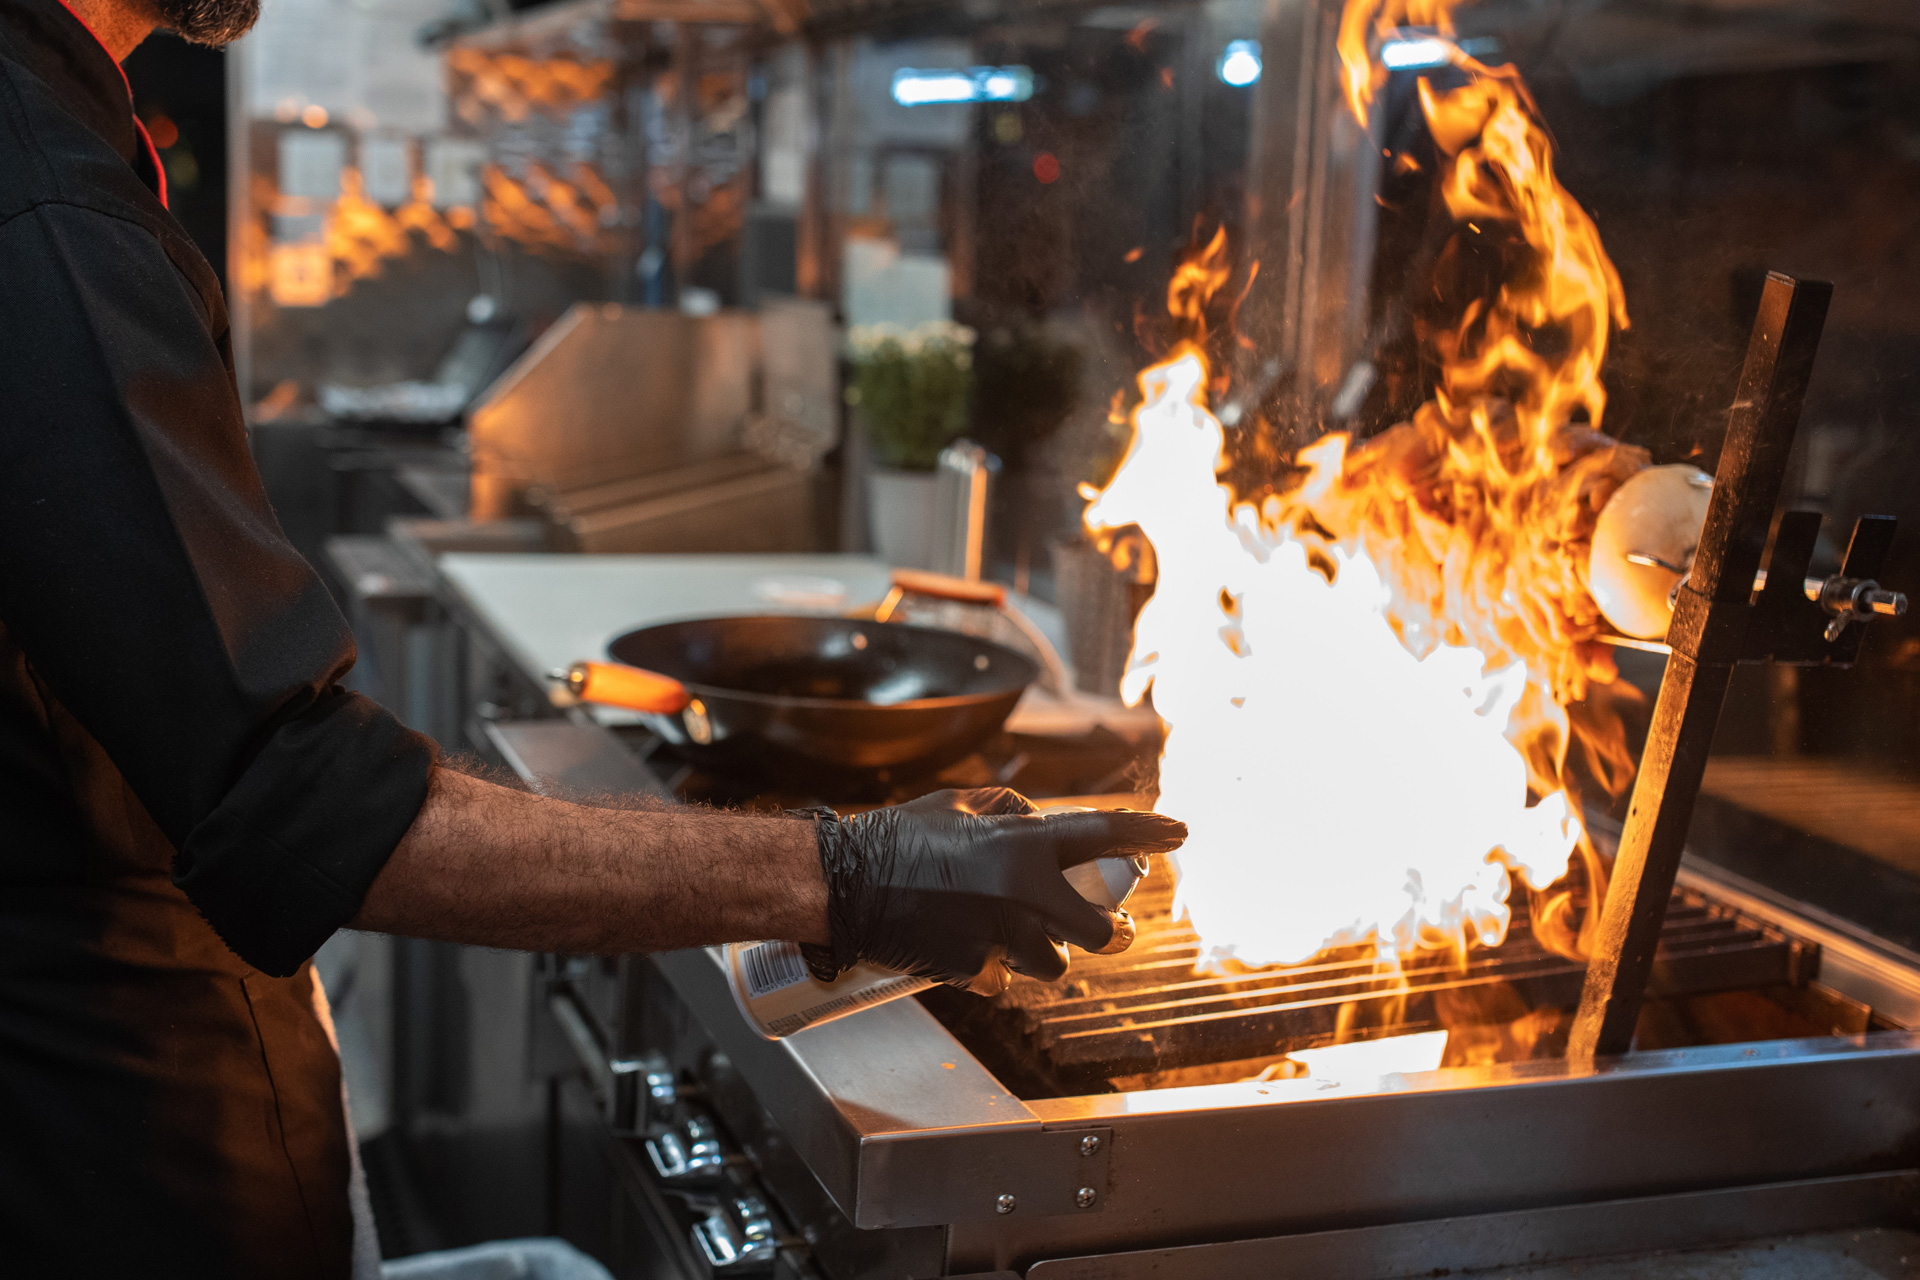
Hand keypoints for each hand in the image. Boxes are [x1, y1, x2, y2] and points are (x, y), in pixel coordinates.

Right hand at [801, 788, 1187, 995]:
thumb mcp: (959, 806)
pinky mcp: (973, 969)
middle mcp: (1020, 893)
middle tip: (1112, 926)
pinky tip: (969, 946)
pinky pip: (1003, 978)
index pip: (1102, 834)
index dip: (1147, 832)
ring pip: (1053, 963)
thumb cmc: (898, 839)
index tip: (1178, 832)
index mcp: (1020, 844)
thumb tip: (1040, 822)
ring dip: (1044, 951)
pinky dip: (994, 967)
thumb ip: (1010, 810)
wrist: (845, 884)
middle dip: (1111, 930)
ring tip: (1015, 933)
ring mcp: (999, 937)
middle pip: (1100, 931)